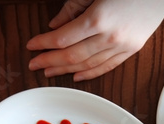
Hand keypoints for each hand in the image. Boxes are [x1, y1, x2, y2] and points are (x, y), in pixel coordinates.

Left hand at [27, 0, 163, 80]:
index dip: (44, 44)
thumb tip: (55, 26)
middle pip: (72, 55)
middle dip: (50, 61)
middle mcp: (110, 37)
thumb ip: (73, 8)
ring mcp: (122, 46)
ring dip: (66, 69)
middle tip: (34, 64)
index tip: (32, 46)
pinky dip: (90, 73)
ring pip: (88, 64)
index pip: (63, 38)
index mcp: (98, 19)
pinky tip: (76, 76)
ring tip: (50, 72)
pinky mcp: (131, 50)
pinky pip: (107, 66)